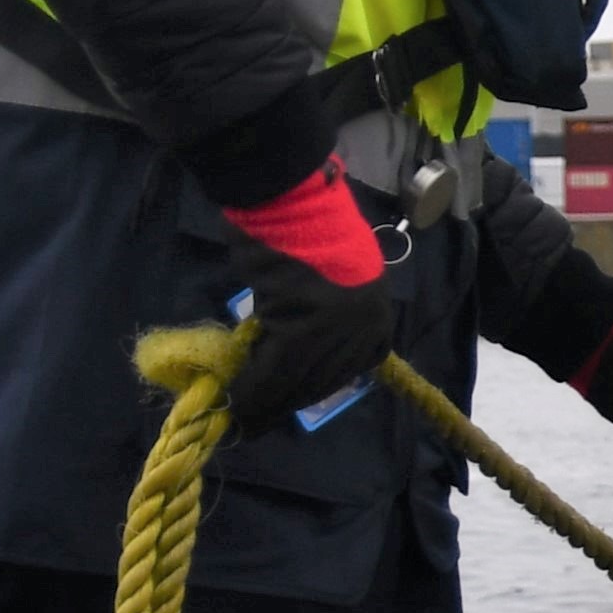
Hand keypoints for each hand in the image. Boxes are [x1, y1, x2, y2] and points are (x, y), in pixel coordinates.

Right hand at [218, 166, 393, 433]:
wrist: (289, 194)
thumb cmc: (301, 225)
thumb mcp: (325, 277)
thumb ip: (318, 315)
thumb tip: (290, 350)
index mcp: (377, 311)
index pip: (353, 366)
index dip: (315, 386)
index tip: (288, 398)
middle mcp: (365, 323)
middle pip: (326, 379)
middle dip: (288, 400)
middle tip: (257, 418)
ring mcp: (338, 326)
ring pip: (299, 380)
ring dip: (266, 402)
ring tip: (241, 417)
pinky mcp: (304, 326)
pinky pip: (275, 369)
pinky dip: (252, 387)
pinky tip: (235, 401)